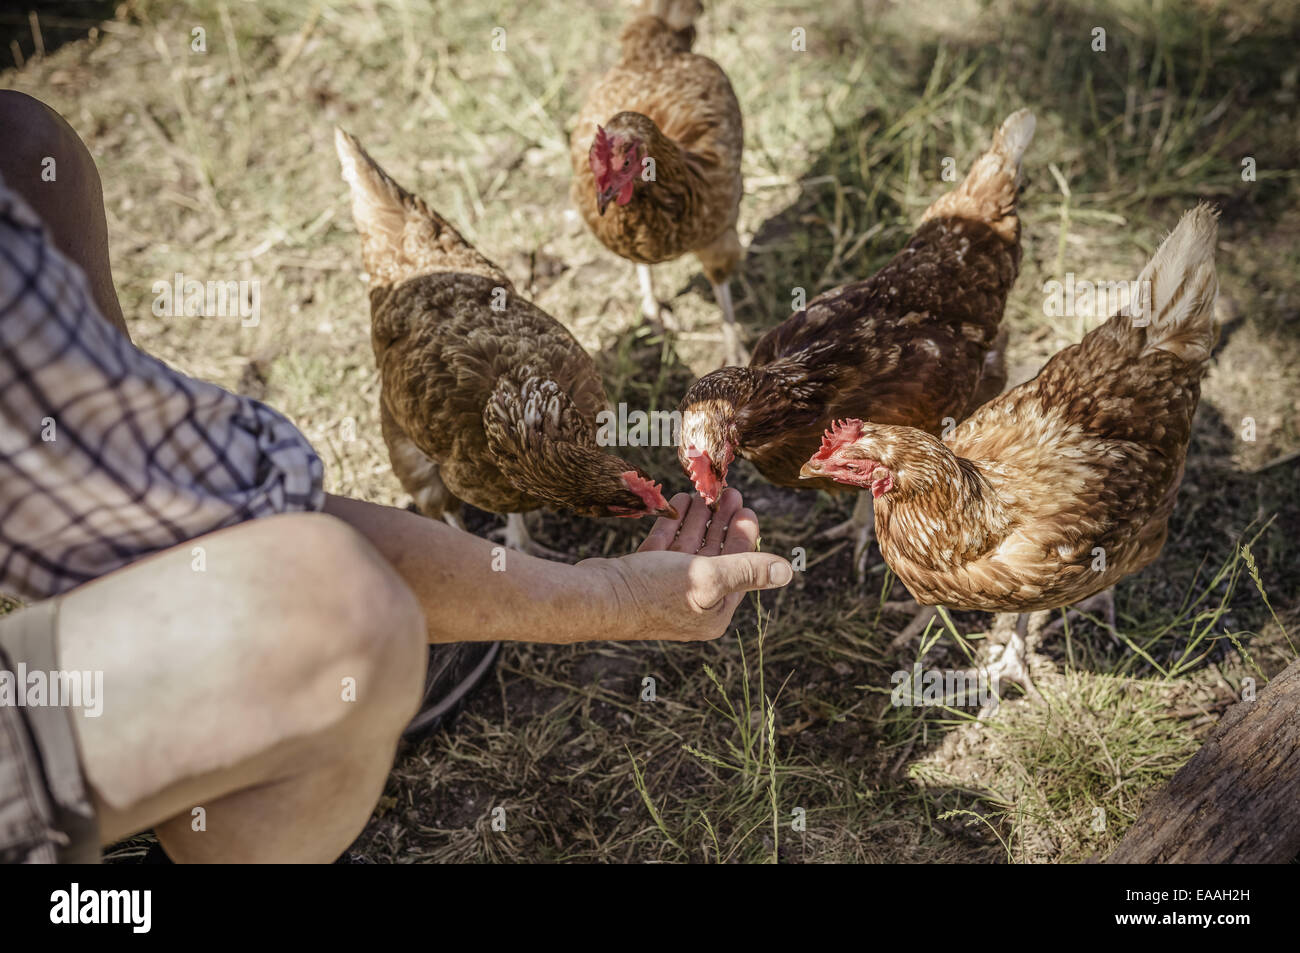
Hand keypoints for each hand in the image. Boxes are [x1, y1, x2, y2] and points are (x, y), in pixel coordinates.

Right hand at [578, 489, 792, 641]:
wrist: (595, 598)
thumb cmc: (654, 591)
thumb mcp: (709, 578)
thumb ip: (748, 570)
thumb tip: (788, 572)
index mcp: (713, 612)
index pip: (739, 568)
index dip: (743, 536)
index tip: (747, 508)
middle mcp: (692, 604)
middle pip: (715, 556)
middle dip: (722, 523)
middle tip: (729, 492)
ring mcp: (665, 590)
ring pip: (690, 548)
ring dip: (699, 519)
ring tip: (706, 492)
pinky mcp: (642, 576)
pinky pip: (665, 546)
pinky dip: (674, 523)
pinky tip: (680, 501)